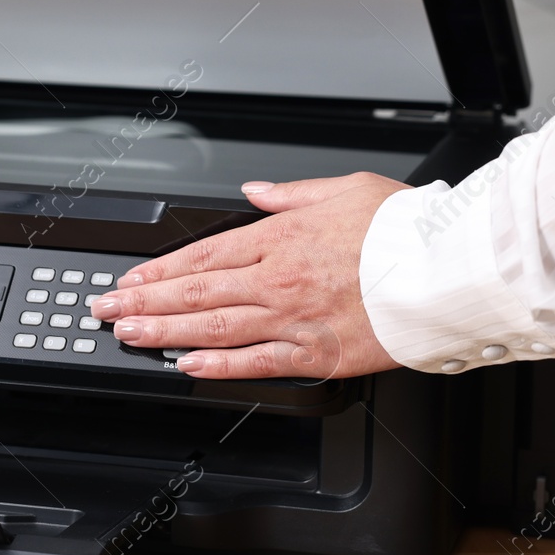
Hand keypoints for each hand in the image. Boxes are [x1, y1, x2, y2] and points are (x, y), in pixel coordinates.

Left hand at [89, 172, 411, 379]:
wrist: (447, 265)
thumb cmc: (404, 227)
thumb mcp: (344, 188)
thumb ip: (291, 193)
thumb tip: (256, 191)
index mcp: (281, 236)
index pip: (203, 255)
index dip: (159, 271)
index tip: (129, 280)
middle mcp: (278, 278)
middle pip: (195, 292)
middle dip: (144, 302)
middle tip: (107, 311)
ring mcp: (295, 318)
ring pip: (214, 327)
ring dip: (164, 333)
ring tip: (130, 335)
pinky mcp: (318, 353)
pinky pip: (258, 362)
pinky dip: (218, 365)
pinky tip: (186, 366)